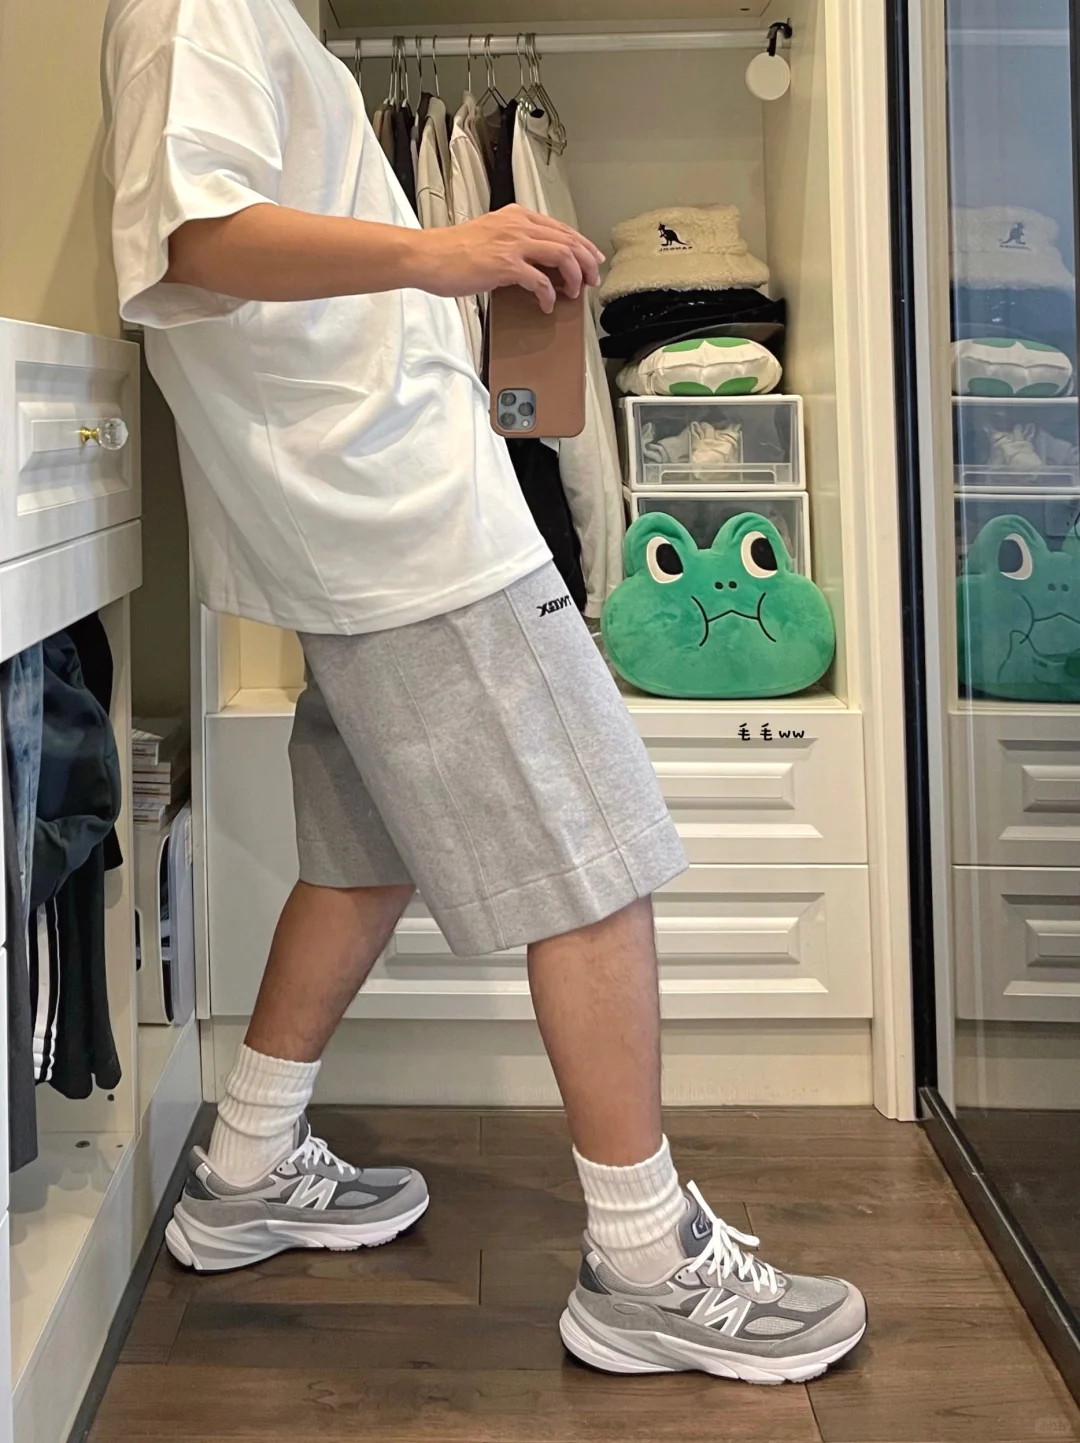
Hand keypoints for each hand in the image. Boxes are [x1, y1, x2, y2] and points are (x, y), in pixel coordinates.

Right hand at [412, 204, 604, 312]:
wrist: (428, 255)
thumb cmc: (452, 251)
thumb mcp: (489, 235)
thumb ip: (513, 241)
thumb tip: (535, 262)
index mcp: (516, 216)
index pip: (560, 228)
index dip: (582, 245)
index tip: (591, 261)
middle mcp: (518, 225)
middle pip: (568, 240)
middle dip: (586, 263)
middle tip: (592, 281)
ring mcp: (512, 244)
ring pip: (562, 255)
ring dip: (574, 276)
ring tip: (574, 292)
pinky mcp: (505, 265)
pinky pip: (540, 281)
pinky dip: (548, 295)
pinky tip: (546, 305)